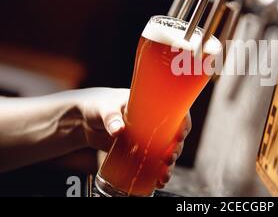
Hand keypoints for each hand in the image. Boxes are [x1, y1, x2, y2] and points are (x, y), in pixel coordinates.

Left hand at [73, 87, 190, 187]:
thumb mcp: (104, 109)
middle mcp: (154, 121)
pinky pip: (153, 162)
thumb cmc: (99, 106)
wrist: (85, 120)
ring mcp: (148, 137)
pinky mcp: (139, 151)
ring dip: (169, 164)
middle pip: (174, 135)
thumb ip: (111, 118)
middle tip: (169, 157)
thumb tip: (118, 130)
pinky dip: (158, 172)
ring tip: (164, 175)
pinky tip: (158, 181)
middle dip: (176, 149)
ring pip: (166, 151)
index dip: (183, 123)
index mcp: (152, 104)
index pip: (176, 111)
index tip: (180, 134)